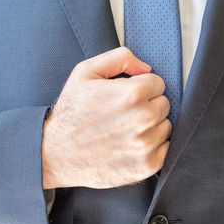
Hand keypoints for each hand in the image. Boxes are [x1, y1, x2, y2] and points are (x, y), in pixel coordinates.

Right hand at [42, 47, 170, 188]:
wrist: (56, 153)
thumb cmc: (71, 114)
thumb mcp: (85, 72)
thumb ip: (120, 58)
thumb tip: (146, 68)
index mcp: (133, 93)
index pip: (158, 83)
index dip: (141, 88)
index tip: (127, 97)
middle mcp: (143, 119)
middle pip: (164, 104)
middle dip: (148, 106)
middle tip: (124, 115)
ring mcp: (146, 144)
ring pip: (166, 126)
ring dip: (152, 127)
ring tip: (126, 131)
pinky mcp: (147, 165)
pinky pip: (166, 148)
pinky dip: (154, 147)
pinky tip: (133, 145)